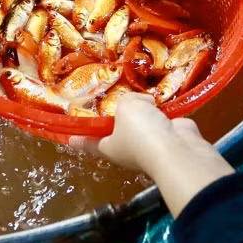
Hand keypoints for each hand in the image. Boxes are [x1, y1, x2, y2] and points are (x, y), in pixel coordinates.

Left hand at [69, 92, 201, 172]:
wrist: (175, 146)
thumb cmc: (140, 132)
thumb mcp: (125, 108)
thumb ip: (127, 101)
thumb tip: (144, 104)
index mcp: (108, 147)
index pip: (87, 142)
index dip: (77, 136)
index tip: (67, 134)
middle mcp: (126, 148)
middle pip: (114, 130)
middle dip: (114, 115)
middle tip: (108, 97)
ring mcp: (148, 144)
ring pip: (139, 124)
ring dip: (140, 111)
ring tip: (138, 94)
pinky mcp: (167, 137)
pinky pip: (159, 120)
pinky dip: (160, 111)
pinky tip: (159, 99)